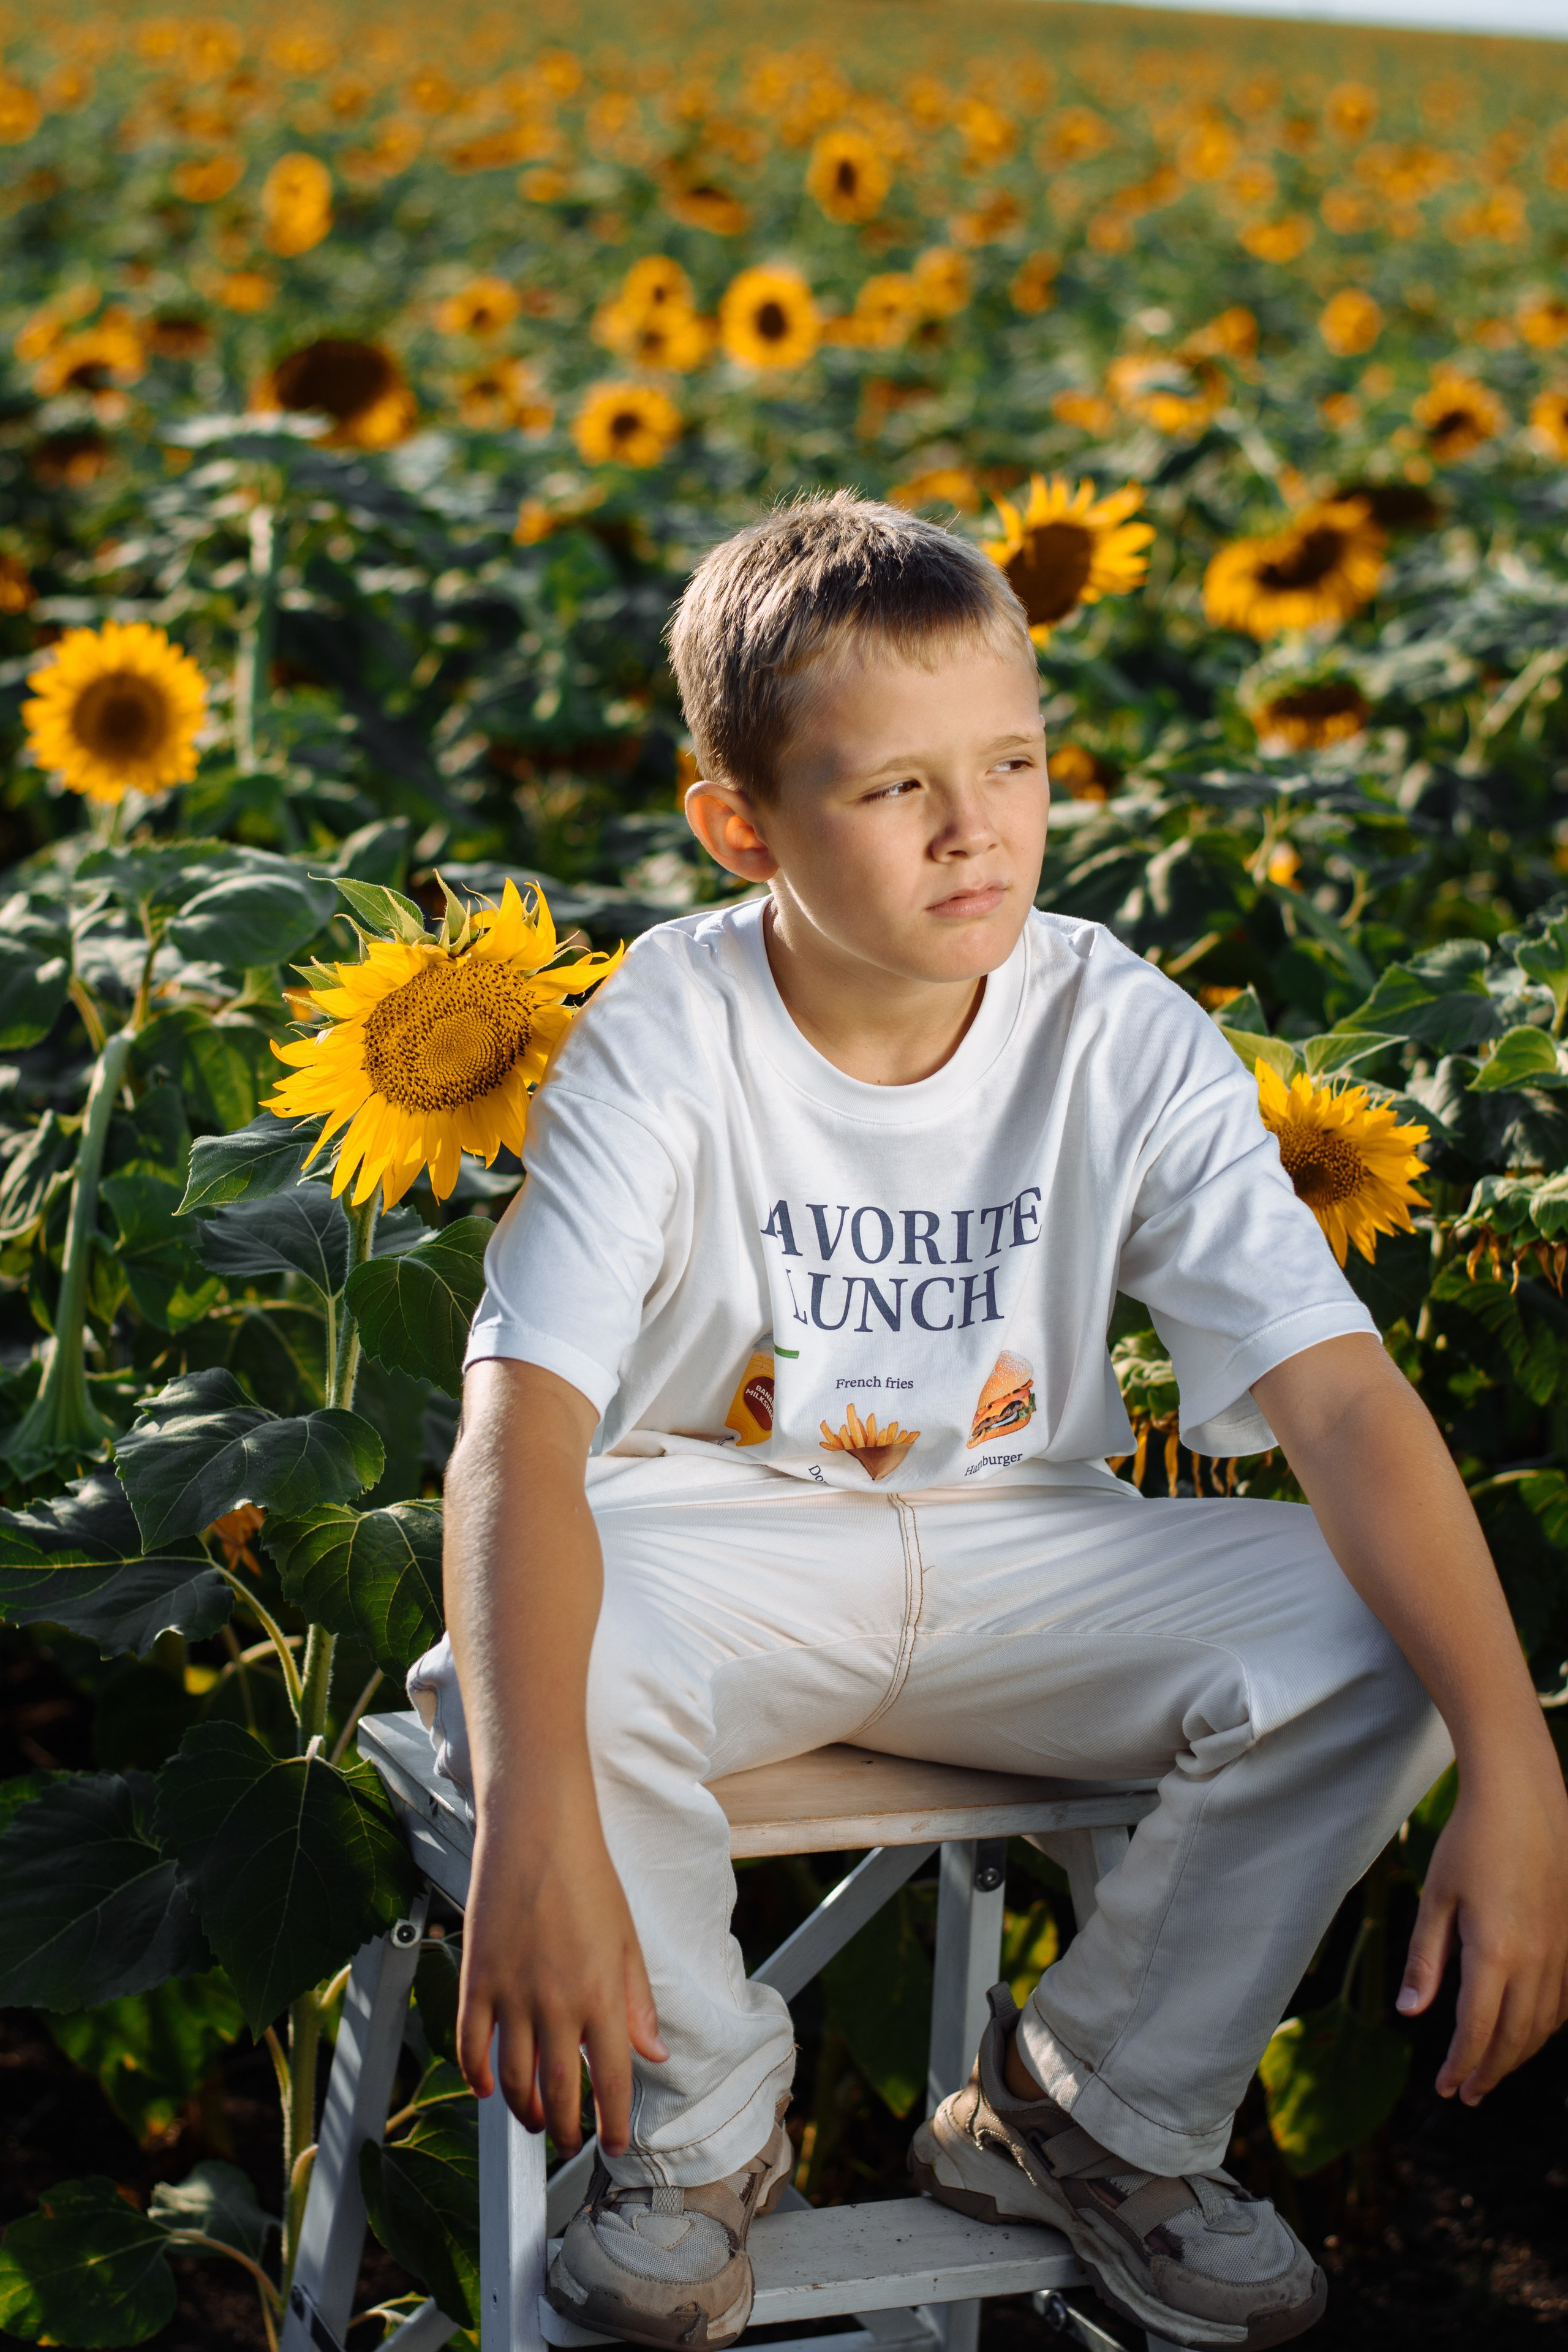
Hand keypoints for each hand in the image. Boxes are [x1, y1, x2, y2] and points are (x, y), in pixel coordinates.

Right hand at [456, 1785, 666, 2154]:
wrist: (537, 1832)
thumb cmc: (588, 1878)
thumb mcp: (628, 1940)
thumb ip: (639, 2002)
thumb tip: (654, 2052)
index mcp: (602, 1995)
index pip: (610, 2081)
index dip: (611, 2123)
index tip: (611, 2145)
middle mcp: (557, 2004)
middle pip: (558, 2092)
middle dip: (566, 2129)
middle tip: (569, 2140)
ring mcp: (511, 1995)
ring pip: (512, 2079)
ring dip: (524, 2112)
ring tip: (536, 2121)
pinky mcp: (477, 1980)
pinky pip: (469, 2045)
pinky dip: (475, 2076)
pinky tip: (486, 2088)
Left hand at [1397, 1766, 1567, 2103]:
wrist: (1523, 1798)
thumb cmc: (1470, 1842)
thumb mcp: (1436, 1898)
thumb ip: (1426, 1958)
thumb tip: (1411, 2012)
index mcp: (1495, 1953)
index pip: (1478, 2031)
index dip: (1461, 2065)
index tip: (1445, 2088)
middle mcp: (1536, 1960)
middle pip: (1514, 2037)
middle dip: (1489, 2071)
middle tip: (1465, 2093)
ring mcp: (1561, 1951)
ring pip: (1544, 2024)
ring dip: (1517, 2054)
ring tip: (1490, 2071)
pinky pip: (1563, 2000)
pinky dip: (1544, 2026)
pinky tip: (1526, 2031)